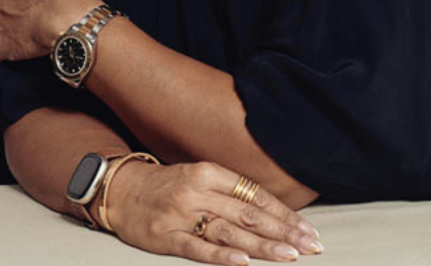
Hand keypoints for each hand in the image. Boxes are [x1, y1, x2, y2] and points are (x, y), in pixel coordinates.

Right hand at [104, 160, 322, 264]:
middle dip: (283, 232)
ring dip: (262, 247)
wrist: (121, 191)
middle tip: (309, 245)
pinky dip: (221, 256)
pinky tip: (242, 263)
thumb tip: (274, 214)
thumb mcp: (201, 178)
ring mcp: (181, 215)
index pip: (256, 195)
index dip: (284, 214)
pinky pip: (197, 248)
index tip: (307, 229)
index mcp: (210, 173)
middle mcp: (198, 192)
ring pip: (229, 232)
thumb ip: (232, 193)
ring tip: (288, 256)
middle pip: (248, 214)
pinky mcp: (165, 237)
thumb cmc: (168, 187)